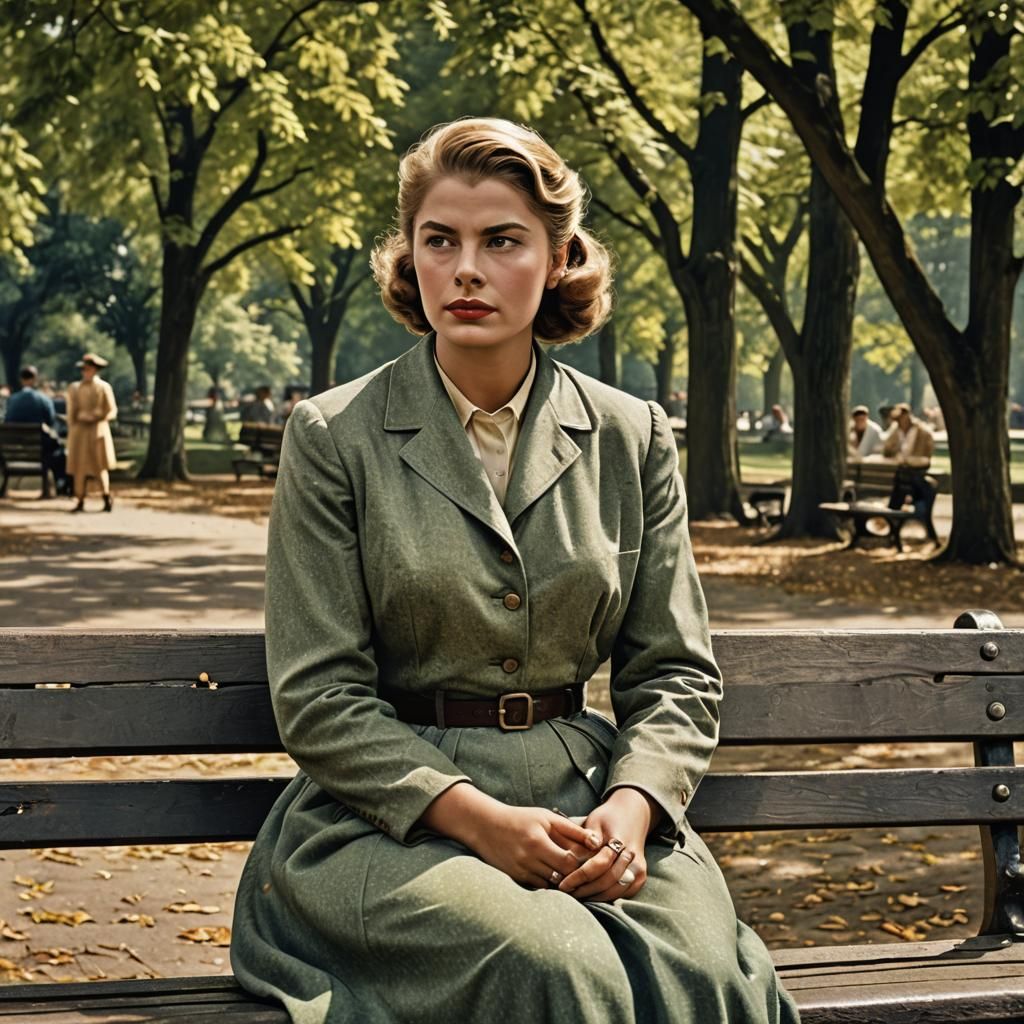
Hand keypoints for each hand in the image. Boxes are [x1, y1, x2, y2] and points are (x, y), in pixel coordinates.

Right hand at [469, 804, 603, 888]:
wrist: (487, 827)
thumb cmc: (521, 819)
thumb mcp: (546, 818)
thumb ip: (572, 830)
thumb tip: (596, 842)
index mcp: (538, 841)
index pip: (568, 862)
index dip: (581, 864)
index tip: (587, 860)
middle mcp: (529, 859)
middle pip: (561, 877)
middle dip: (575, 876)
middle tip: (585, 871)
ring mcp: (521, 871)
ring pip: (551, 885)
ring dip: (563, 881)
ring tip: (573, 875)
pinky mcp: (516, 878)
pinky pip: (540, 887)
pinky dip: (549, 883)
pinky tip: (555, 875)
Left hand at [558, 788, 656, 902]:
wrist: (633, 815)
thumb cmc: (608, 818)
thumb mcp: (595, 821)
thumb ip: (587, 838)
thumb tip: (574, 856)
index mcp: (620, 840)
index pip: (598, 865)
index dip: (578, 877)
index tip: (562, 884)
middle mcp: (632, 857)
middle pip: (607, 882)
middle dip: (584, 890)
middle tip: (566, 893)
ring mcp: (638, 869)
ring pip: (615, 892)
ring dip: (594, 897)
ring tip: (576, 895)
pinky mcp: (639, 878)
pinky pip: (622, 894)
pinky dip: (606, 897)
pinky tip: (590, 895)